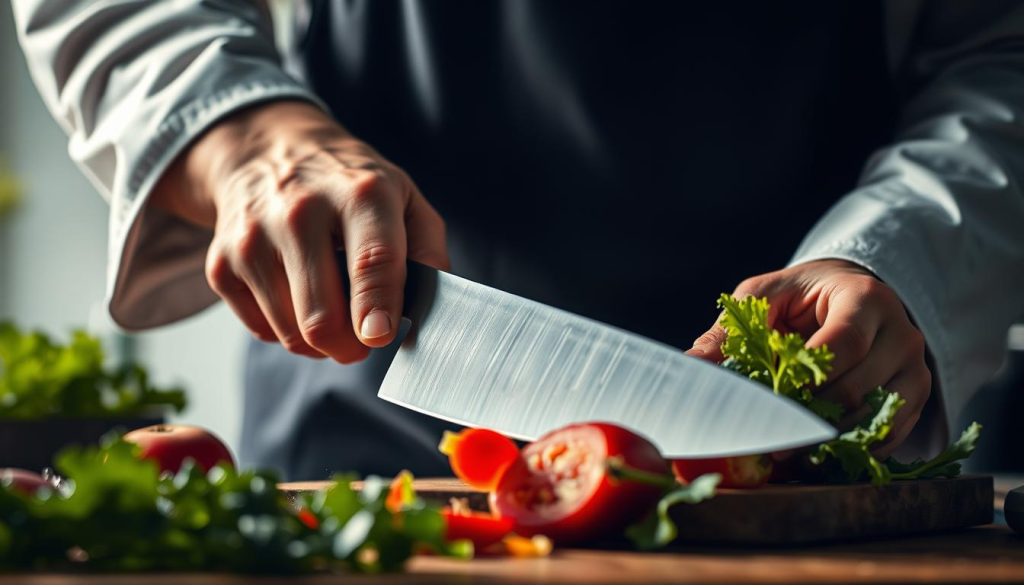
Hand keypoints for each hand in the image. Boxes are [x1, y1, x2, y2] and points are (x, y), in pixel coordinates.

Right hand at [151, 101, 448, 362]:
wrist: (268, 151)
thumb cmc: (349, 185)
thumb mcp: (404, 197)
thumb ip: (430, 250)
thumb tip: (433, 311)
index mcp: (360, 194)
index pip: (370, 260)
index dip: (376, 307)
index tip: (379, 336)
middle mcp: (301, 212)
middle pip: (321, 316)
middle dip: (350, 347)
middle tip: (363, 340)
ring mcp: (253, 238)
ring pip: (291, 333)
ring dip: (320, 343)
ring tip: (333, 312)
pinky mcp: (221, 263)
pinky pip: (261, 330)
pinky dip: (285, 329)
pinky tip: (297, 296)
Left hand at [686, 260, 930, 457]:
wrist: (850, 295)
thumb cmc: (803, 297)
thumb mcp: (765, 297)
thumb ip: (733, 328)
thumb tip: (690, 364)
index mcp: (865, 299)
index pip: (843, 344)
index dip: (806, 378)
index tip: (770, 400)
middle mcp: (901, 333)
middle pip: (857, 387)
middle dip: (809, 416)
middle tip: (768, 438)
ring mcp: (915, 368)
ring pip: (877, 417)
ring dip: (829, 441)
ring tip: (787, 455)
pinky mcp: (916, 397)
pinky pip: (891, 435)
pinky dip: (854, 450)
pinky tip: (817, 457)